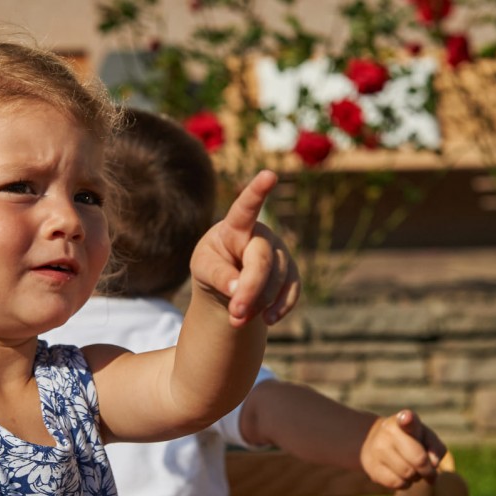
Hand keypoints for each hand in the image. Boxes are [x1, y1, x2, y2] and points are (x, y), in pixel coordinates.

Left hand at [190, 170, 299, 326]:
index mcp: (236, 225)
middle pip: (262, 260)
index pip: (246, 207)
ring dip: (258, 303)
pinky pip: (292, 291)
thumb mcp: (203, 268)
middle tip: (235, 315)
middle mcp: (262, 235)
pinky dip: (280, 308)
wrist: (228, 280)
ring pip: (277, 280)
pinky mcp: (291, 274)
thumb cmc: (213, 264)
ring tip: (236, 318)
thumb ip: (217, 274)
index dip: (257, 191)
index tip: (269, 175)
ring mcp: (280, 253)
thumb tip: (237, 289)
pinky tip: (267, 319)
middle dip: (250, 289)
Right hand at [360, 409, 446, 489]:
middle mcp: (388, 431)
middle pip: (418, 460)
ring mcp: (377, 448)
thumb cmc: (410, 440)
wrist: (376, 441)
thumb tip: (432, 464)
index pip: (407, 420)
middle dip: (427, 470)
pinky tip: (401, 475)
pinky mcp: (371, 466)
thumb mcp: (426, 437)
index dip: (408, 420)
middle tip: (428, 470)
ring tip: (412, 469)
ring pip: (407, 474)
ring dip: (416, 477)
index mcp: (404, 419)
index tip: (407, 418)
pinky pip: (396, 483)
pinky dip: (404, 484)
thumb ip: (436, 448)